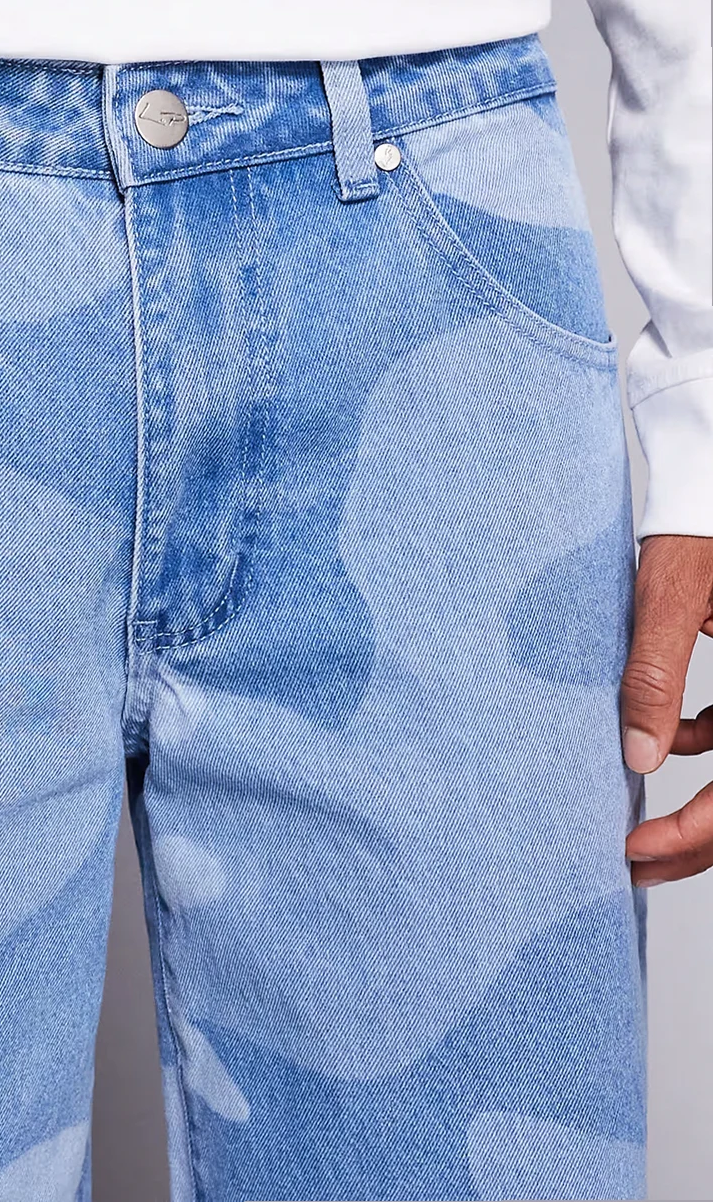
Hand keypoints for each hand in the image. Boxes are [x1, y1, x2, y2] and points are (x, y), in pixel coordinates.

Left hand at [621, 534, 712, 885]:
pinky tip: (663, 738)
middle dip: (696, 840)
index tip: (635, 851)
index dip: (693, 835)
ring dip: (699, 802)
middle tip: (634, 865)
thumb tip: (638, 757)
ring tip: (639, 825)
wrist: (708, 475)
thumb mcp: (673, 597)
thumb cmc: (702, 525)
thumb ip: (656, 674)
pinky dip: (702, 741)